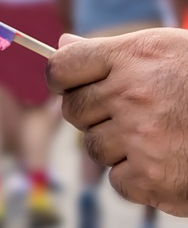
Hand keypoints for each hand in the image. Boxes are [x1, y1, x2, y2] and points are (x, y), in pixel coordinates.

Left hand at [47, 29, 187, 215]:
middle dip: (94, 114)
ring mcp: (141, 137)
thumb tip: (61, 46)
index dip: (61, 79)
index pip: (61, 68)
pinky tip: (168, 163)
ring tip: (160, 137)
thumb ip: (111, 52)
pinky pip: (118, 181)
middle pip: (74, 110)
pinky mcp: (153, 178)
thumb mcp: (165, 51)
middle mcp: (131, 94)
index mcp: (132, 56)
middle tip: (131, 114)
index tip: (72, 85)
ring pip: (94, 147)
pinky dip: (138, 179)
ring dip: (118, 147)